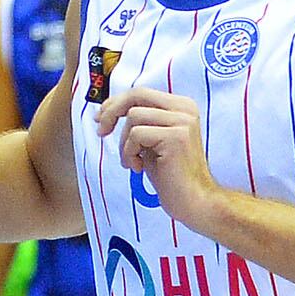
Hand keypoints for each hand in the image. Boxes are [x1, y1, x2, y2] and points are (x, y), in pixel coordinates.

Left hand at [95, 87, 222, 233]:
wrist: (194, 201)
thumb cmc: (170, 174)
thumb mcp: (151, 140)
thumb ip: (139, 122)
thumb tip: (107, 109)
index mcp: (182, 106)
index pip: (141, 93)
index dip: (116, 102)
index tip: (100, 117)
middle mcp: (185, 109)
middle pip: (137, 95)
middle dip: (112, 111)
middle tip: (101, 131)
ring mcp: (183, 121)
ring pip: (134, 117)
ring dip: (125, 142)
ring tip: (133, 162)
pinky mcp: (177, 136)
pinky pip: (136, 134)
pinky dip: (129, 152)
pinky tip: (139, 167)